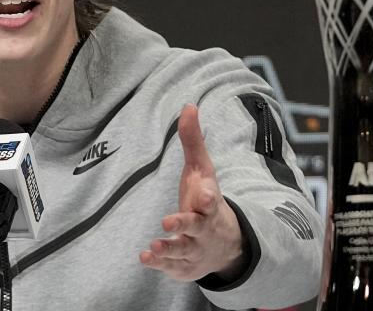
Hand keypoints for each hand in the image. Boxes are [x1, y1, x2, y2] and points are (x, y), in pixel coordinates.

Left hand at [139, 104, 246, 281]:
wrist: (226, 244)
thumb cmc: (206, 199)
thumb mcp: (201, 170)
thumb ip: (193, 140)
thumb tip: (189, 105)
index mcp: (209, 204)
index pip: (210, 200)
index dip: (206, 197)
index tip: (203, 194)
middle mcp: (204, 227)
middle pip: (196, 227)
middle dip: (184, 224)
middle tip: (168, 221)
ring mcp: (195, 248)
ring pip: (183, 250)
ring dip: (169, 248)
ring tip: (155, 245)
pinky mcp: (185, 265)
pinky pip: (173, 267)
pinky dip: (160, 265)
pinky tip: (145, 258)